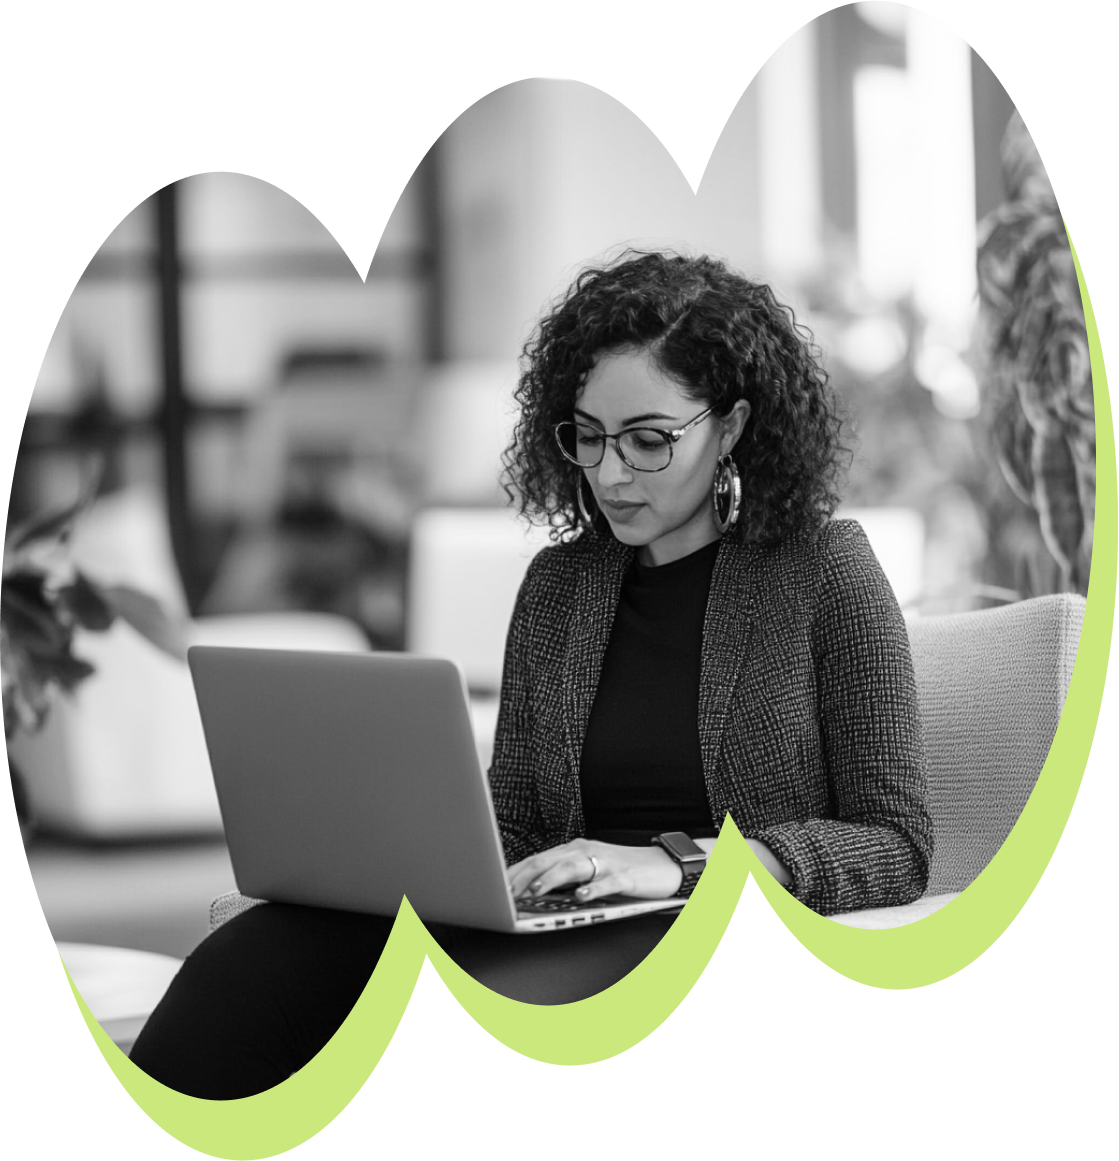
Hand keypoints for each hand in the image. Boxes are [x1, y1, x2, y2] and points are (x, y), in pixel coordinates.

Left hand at [506, 839, 684, 902]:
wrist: (662, 866)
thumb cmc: (621, 871)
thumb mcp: (588, 872)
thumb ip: (563, 879)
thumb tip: (530, 893)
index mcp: (574, 850)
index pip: (537, 859)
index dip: (514, 872)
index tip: (494, 887)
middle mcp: (586, 851)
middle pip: (549, 860)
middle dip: (524, 876)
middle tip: (506, 893)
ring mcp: (606, 862)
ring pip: (573, 866)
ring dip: (552, 878)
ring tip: (536, 891)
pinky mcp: (626, 876)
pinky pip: (607, 882)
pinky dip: (592, 888)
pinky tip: (580, 896)